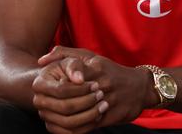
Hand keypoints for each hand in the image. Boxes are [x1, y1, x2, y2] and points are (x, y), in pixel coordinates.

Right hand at [32, 52, 106, 133]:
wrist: (60, 83)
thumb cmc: (67, 70)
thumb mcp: (70, 61)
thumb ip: (74, 65)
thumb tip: (80, 79)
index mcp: (39, 84)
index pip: (61, 90)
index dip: (80, 89)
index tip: (96, 85)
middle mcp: (39, 102)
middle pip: (65, 107)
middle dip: (87, 101)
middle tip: (101, 94)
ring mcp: (46, 116)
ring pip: (69, 123)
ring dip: (89, 115)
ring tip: (102, 106)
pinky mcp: (54, 128)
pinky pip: (72, 133)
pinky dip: (87, 126)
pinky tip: (97, 116)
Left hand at [34, 46, 154, 131]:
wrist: (140, 88)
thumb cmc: (110, 70)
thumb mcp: (90, 57)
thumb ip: (66, 54)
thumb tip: (42, 59)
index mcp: (96, 67)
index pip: (74, 68)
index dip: (60, 77)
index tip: (53, 85)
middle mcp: (102, 83)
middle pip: (73, 95)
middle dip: (54, 101)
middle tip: (43, 104)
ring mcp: (106, 101)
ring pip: (79, 113)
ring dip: (62, 116)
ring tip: (50, 115)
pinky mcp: (109, 116)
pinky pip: (88, 125)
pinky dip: (73, 127)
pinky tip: (63, 124)